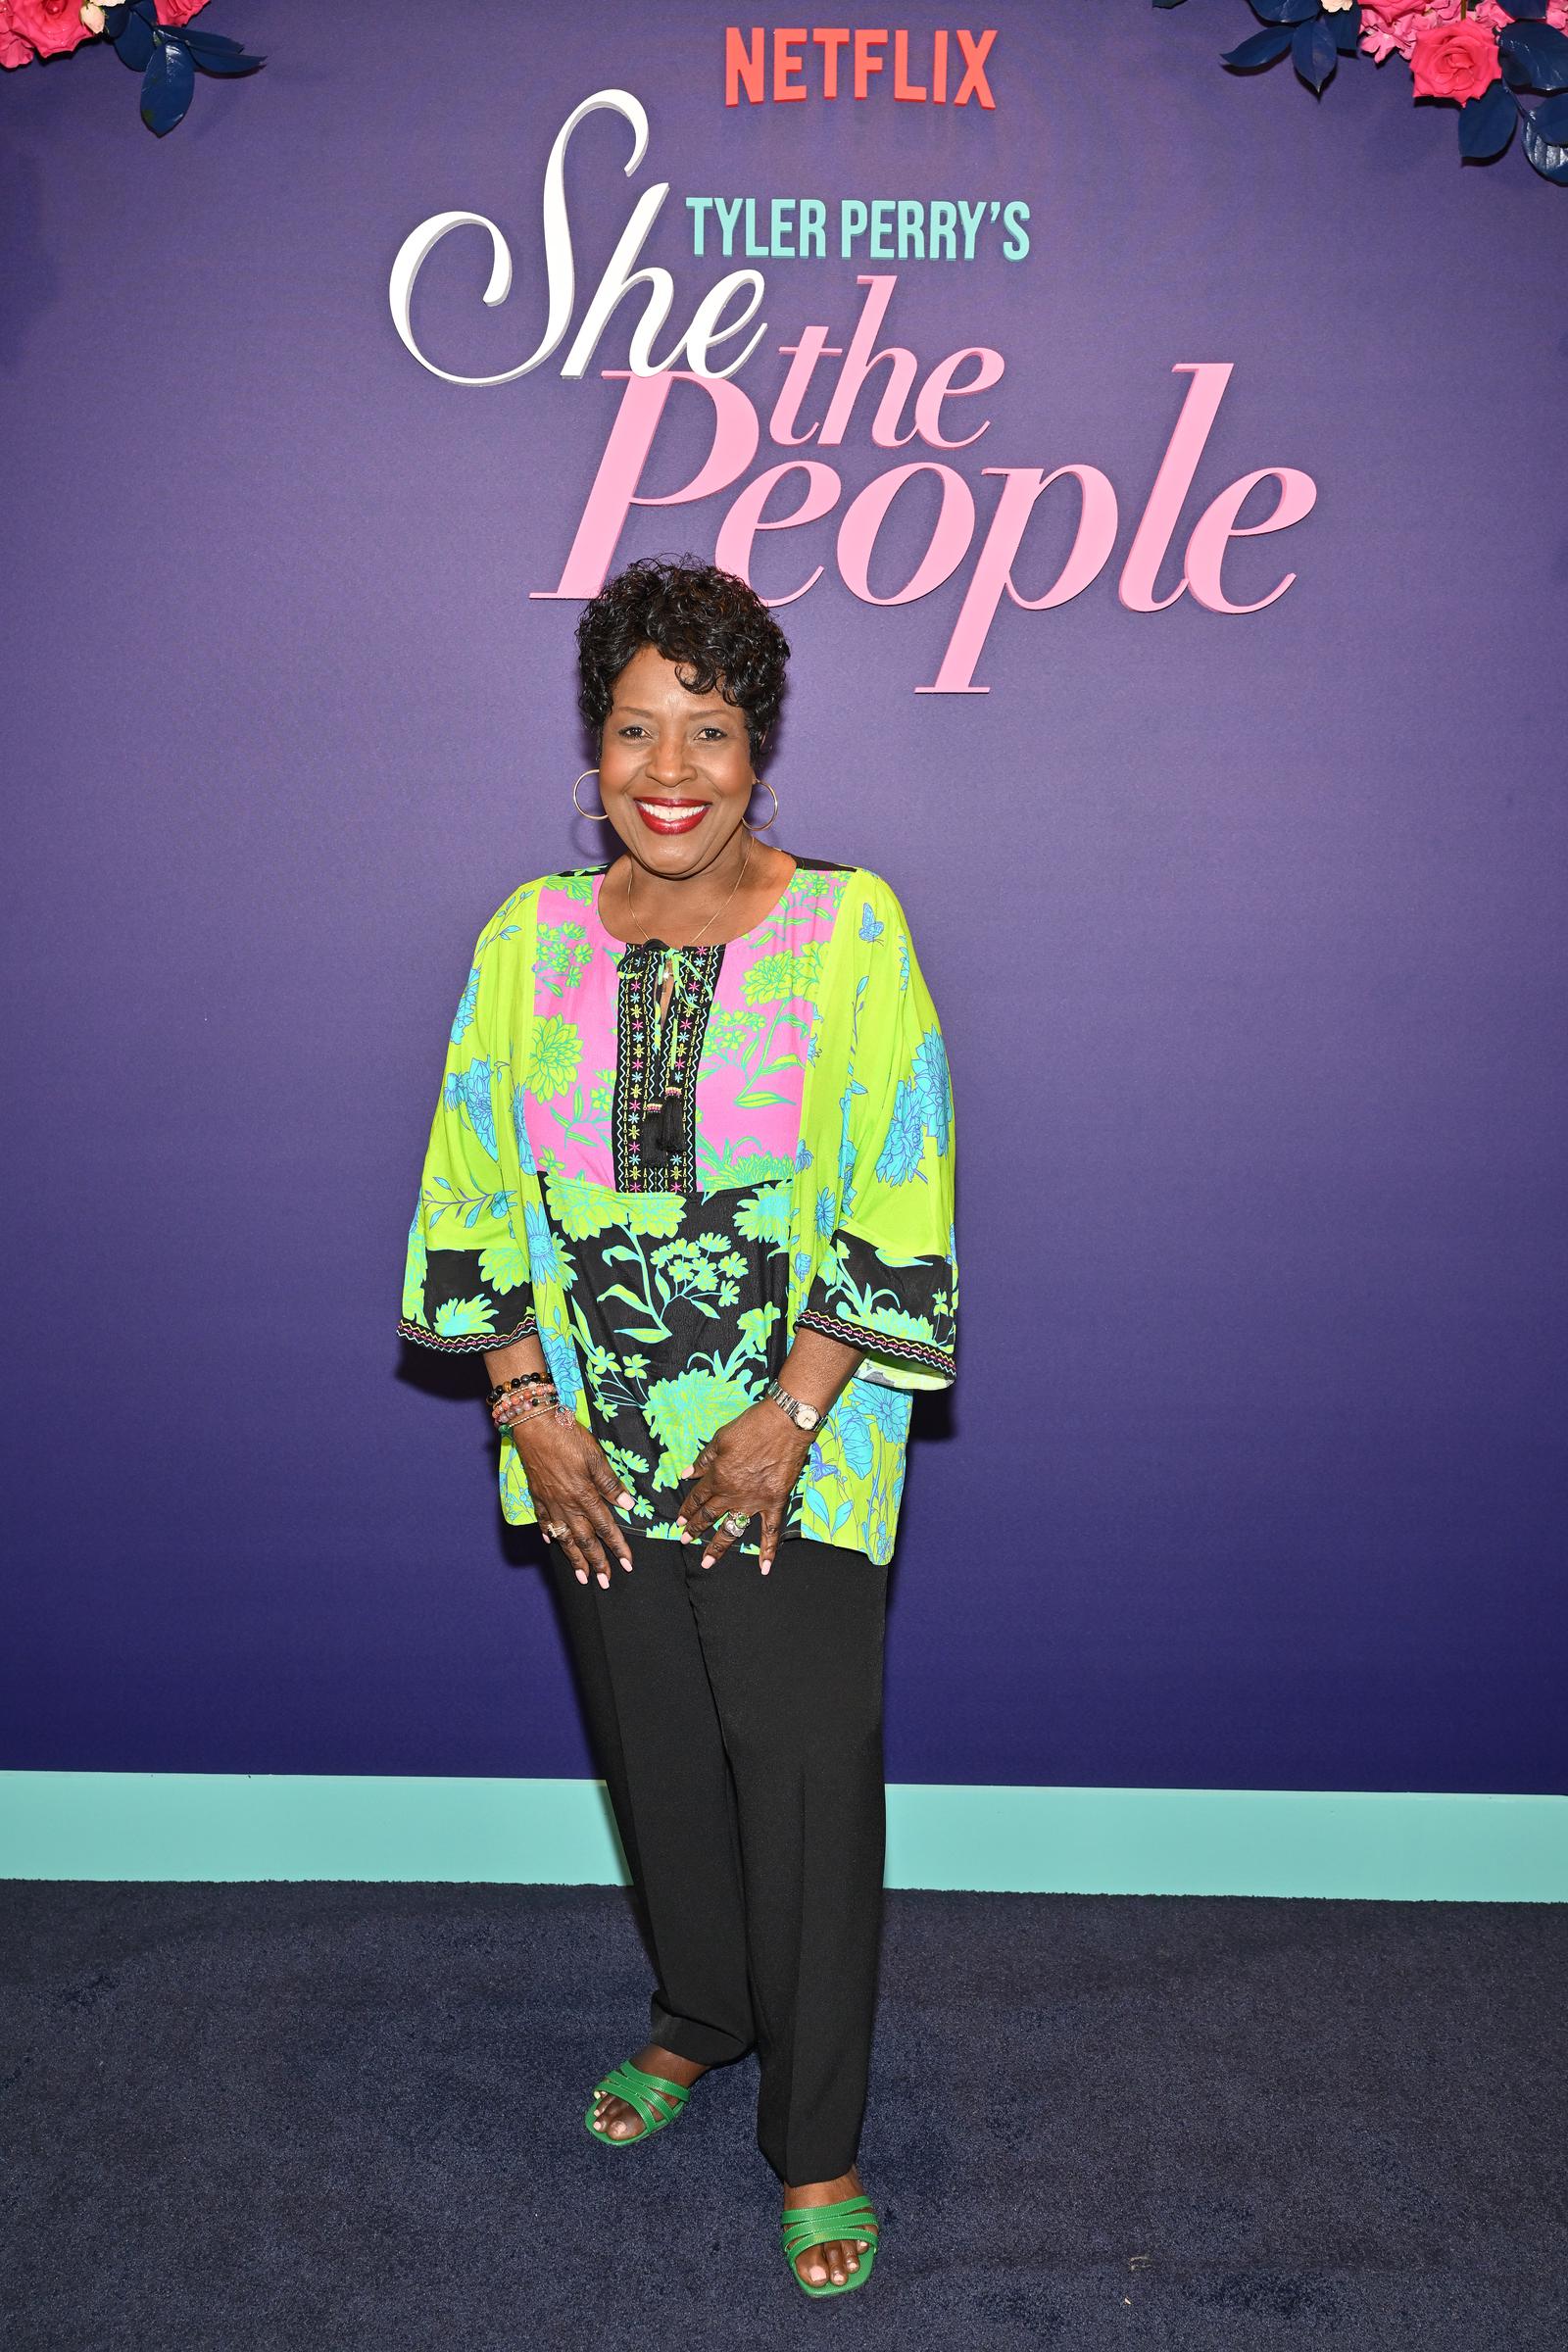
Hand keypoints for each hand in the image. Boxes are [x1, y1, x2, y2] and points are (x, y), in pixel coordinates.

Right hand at [511, 1414, 635, 1589]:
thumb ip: (610, 1482)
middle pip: (585, 1540)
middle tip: (605, 1582)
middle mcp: (566, 1504)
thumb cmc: (568, 1437)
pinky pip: (544, 1521)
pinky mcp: (537, 1495)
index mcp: (584, 1495)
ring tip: (582, 1576)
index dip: (617, 1547)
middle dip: (597, 1562)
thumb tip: (628, 1505)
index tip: (627, 1564)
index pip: (605, 1527)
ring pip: (564, 1537)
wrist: (534, 1426)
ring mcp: (550, 1502)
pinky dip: (549, 1534)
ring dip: (574, 1559)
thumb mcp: (595, 1456)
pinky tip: (552, 1543)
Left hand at [674, 1400, 812, 1574]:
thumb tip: (686, 1475)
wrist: (785, 1424)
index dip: (688, 1509)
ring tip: (707, 1561)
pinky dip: (768, 1550)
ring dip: (719, 1546)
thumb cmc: (751, 1426)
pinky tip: (763, 1568)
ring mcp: (754, 1502)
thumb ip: (703, 1460)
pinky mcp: (775, 1503)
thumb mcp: (720, 1439)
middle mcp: (732, 1494)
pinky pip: (770, 1531)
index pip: (698, 1497)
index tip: (679, 1520)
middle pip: (710, 1516)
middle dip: (695, 1529)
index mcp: (717, 1478)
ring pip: (732, 1529)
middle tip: (684, 1540)